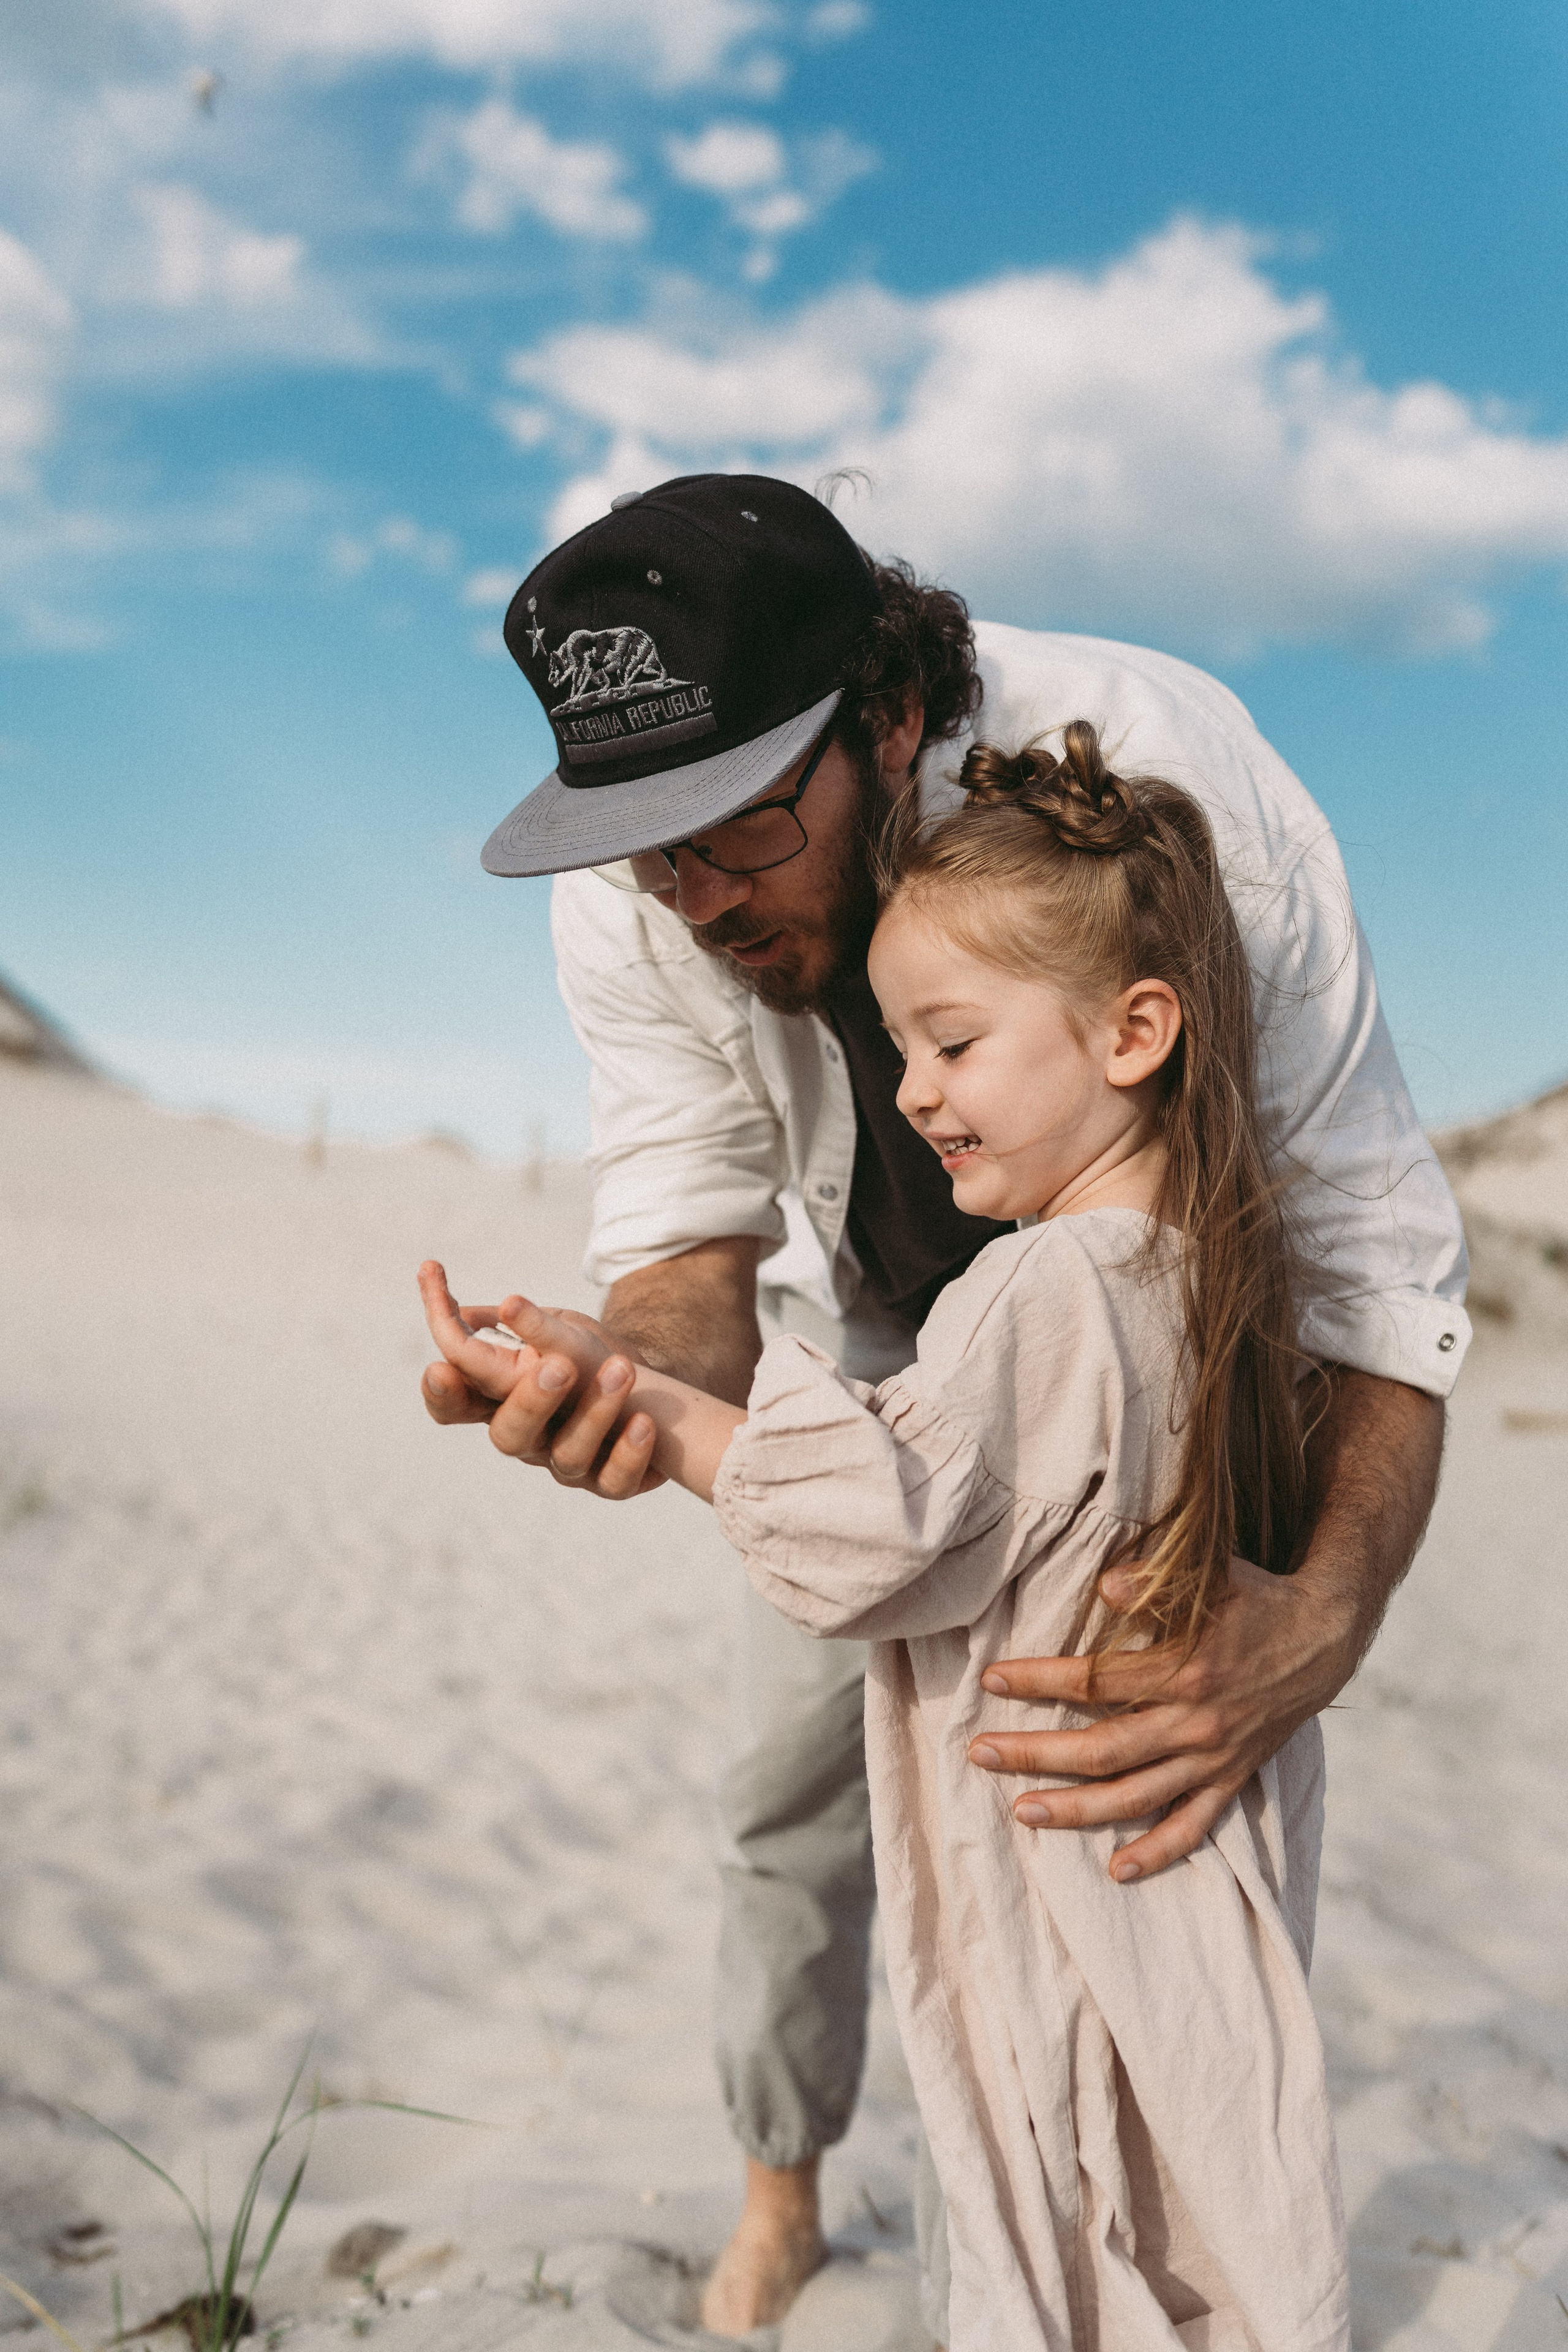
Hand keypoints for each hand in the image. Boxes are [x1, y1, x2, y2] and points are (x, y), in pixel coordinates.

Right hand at [417, 1262, 662, 1498]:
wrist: (652, 1388)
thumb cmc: (588, 1356)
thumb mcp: (555, 1329)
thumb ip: (518, 1322)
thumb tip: (465, 1311)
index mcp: (501, 1401)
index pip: (455, 1407)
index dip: (442, 1395)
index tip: (440, 1369)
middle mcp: (528, 1439)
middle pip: (508, 1436)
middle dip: (530, 1400)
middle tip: (559, 1365)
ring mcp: (567, 1464)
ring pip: (568, 1455)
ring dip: (595, 1412)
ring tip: (621, 1370)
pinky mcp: (611, 1482)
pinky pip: (615, 1481)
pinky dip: (629, 1453)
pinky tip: (644, 1423)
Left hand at [967, 1558, 1355, 1881]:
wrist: (1325, 1635)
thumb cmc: (1256, 1598)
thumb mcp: (1212, 1575)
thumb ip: (1154, 1582)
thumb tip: (1102, 1587)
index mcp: (1186, 1669)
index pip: (1096, 1681)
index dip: (1040, 1680)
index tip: (993, 1680)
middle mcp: (1197, 1722)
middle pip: (1103, 1749)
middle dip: (1036, 1754)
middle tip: (980, 1754)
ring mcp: (1214, 1757)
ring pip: (1136, 1796)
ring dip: (1077, 1809)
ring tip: (1023, 1814)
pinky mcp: (1232, 1777)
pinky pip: (1193, 1826)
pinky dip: (1157, 1851)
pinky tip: (1117, 1869)